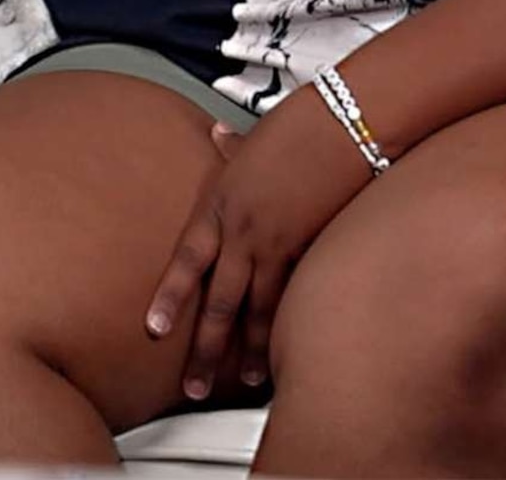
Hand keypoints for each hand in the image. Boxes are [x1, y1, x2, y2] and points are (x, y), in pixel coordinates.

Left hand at [145, 99, 376, 400]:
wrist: (351, 119)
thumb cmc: (304, 121)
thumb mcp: (254, 137)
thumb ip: (231, 149)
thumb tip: (216, 135)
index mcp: (219, 203)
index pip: (185, 262)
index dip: (169, 299)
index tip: (154, 331)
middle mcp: (243, 230)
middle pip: (218, 302)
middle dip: (206, 349)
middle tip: (194, 387)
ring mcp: (279, 242)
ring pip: (258, 309)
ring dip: (251, 349)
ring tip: (247, 381)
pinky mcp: (313, 246)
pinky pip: (294, 294)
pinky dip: (288, 324)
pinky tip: (289, 347)